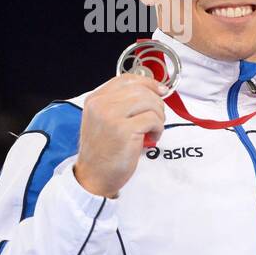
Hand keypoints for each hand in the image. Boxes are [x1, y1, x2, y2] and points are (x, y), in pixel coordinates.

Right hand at [72, 73, 167, 198]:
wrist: (94, 175)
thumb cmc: (104, 150)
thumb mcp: (105, 120)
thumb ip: (122, 104)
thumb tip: (154, 90)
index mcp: (96, 99)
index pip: (127, 79)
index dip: (148, 82)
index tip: (161, 90)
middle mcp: (101, 104)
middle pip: (142, 90)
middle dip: (156, 104)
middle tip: (155, 121)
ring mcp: (111, 116)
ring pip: (150, 102)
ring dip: (158, 117)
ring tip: (152, 130)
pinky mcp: (124, 130)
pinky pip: (154, 119)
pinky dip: (158, 129)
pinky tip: (150, 138)